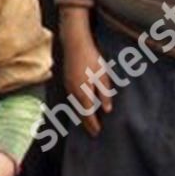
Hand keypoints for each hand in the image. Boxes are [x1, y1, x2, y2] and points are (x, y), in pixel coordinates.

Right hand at [60, 22, 111, 136]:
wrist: (74, 42)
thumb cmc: (90, 58)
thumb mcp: (102, 76)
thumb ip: (104, 94)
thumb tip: (106, 110)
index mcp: (83, 92)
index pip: (87, 114)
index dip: (92, 124)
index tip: (97, 133)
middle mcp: (73, 92)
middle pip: (79, 112)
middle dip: (86, 122)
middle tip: (92, 132)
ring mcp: (68, 85)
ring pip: (75, 105)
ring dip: (81, 114)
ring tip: (87, 121)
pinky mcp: (67, 79)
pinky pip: (73, 98)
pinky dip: (78, 105)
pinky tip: (82, 104)